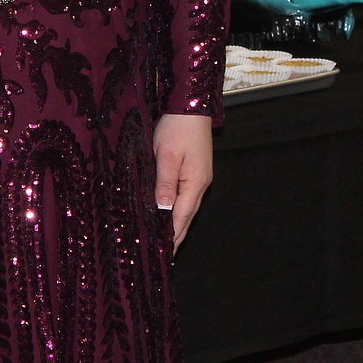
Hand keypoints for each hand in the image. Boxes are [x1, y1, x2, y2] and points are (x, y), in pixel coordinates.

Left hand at [152, 112, 213, 252]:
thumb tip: (163, 209)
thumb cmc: (178, 128)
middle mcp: (199, 184)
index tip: (163, 253)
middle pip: (187, 215)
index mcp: (195, 183)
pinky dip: (177, 209)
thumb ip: (165, 181)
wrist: (190, 107)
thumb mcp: (167, 154)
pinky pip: (184, 196)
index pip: (182, 216)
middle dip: (177, 235)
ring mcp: (198, 177)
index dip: (172, 235)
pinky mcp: (194, 170)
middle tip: (164, 255)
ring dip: (177, 223)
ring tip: (166, 241)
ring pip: (187, 207)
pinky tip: (168, 212)